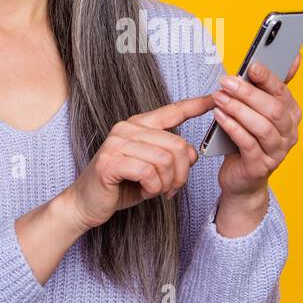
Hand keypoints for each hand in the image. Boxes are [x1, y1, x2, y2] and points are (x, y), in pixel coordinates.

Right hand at [61, 94, 213, 231]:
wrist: (87, 204)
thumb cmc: (121, 186)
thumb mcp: (154, 170)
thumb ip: (172, 157)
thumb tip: (193, 153)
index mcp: (138, 125)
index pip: (172, 111)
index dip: (196, 105)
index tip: (215, 98)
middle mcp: (127, 128)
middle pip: (178, 145)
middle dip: (181, 173)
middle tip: (171, 189)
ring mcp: (117, 144)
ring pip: (166, 160)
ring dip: (166, 183)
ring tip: (156, 191)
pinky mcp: (110, 162)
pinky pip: (149, 173)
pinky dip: (153, 188)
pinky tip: (145, 192)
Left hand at [209, 52, 302, 198]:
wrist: (242, 177)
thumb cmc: (248, 138)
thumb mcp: (258, 111)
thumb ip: (268, 86)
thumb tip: (292, 57)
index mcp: (291, 115)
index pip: (283, 92)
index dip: (269, 78)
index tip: (252, 65)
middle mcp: (289, 133)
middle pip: (273, 109)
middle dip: (248, 93)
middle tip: (226, 81)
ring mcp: (277, 152)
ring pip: (262, 127)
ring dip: (238, 109)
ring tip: (219, 97)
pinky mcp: (260, 166)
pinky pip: (248, 144)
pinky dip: (232, 127)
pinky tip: (219, 116)